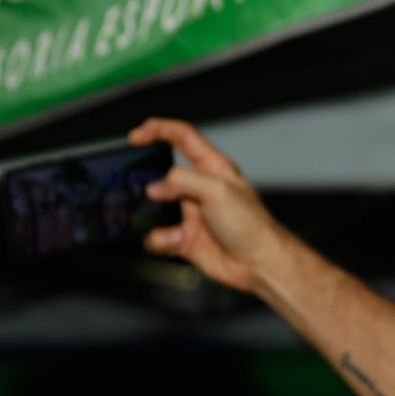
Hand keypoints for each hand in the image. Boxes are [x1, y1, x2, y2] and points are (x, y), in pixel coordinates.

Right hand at [129, 117, 286, 294]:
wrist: (259, 265)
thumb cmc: (252, 226)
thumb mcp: (218, 191)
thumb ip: (183, 181)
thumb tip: (156, 187)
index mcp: (213, 168)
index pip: (183, 137)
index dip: (158, 130)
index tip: (136, 136)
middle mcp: (200, 189)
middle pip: (162, 174)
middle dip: (147, 182)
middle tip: (141, 189)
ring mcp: (191, 214)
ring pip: (154, 208)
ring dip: (152, 215)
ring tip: (165, 220)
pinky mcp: (185, 239)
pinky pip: (158, 236)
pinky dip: (161, 239)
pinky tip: (178, 240)